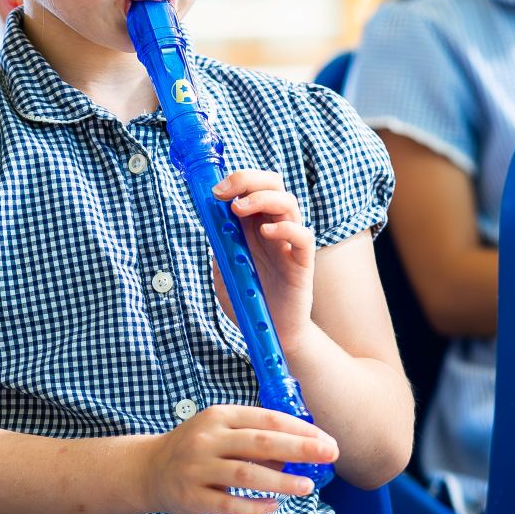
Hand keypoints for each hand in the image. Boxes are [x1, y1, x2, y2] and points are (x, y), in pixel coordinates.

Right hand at [141, 404, 337, 513]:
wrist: (148, 469)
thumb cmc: (197, 448)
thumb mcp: (221, 431)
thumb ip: (255, 436)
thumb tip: (300, 450)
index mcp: (220, 416)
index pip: (267, 419)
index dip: (299, 429)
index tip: (326, 439)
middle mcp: (208, 438)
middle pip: (261, 443)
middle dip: (300, 449)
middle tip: (330, 455)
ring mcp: (198, 468)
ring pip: (246, 474)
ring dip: (280, 482)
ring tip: (307, 487)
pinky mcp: (191, 496)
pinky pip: (227, 503)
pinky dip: (253, 506)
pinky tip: (274, 507)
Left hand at [210, 168, 316, 351]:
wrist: (269, 334)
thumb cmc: (248, 302)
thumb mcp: (224, 270)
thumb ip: (220, 246)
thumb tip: (211, 220)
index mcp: (255, 226)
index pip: (254, 187)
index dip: (237, 180)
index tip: (215, 191)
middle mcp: (275, 229)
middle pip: (273, 185)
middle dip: (248, 180)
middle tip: (225, 193)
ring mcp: (290, 243)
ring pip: (288, 203)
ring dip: (261, 198)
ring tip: (238, 210)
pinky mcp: (303, 262)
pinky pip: (303, 236)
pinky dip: (286, 227)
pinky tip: (266, 232)